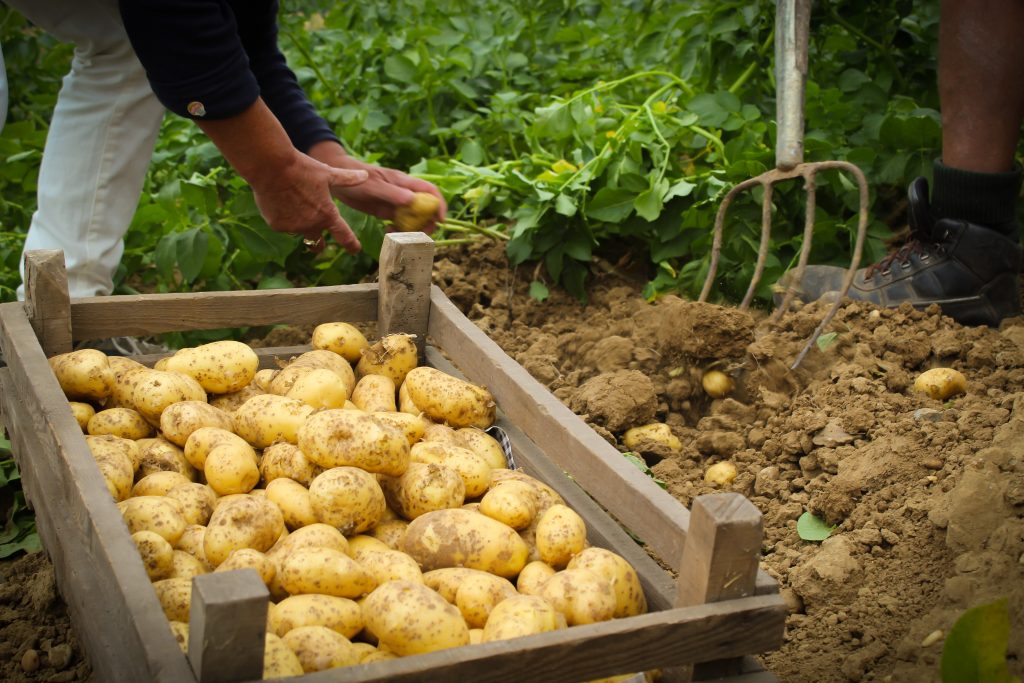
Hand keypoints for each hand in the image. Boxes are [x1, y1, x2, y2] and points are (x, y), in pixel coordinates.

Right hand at [250, 152, 367, 252]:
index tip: (355, 250)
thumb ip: (347, 179)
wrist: (271, 167)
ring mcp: (294, 227)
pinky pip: (283, 224)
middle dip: (320, 244)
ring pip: (298, 230)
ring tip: (292, 202)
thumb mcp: (327, 173)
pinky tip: (278, 201)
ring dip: (299, 224)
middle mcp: (312, 225)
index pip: (344, 235)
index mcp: (327, 214)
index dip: (351, 244)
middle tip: (320, 244)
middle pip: (318, 242)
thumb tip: (366, 174)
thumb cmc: (302, 168)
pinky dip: (283, 217)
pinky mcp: (277, 225)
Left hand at [308, 141, 446, 231]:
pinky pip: (399, 222)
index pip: (430, 191)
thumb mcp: (374, 185)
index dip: (439, 204)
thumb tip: (413, 200)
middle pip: (425, 208)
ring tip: (398, 234)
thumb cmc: (356, 176)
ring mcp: (395, 202)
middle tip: (418, 234)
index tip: (440, 220)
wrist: (337, 178)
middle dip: (426, 222)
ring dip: (411, 228)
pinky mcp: (385, 211)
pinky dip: (398, 229)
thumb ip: (392, 193)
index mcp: (404, 182)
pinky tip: (388, 231)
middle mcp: (403, 192)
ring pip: (412, 218)